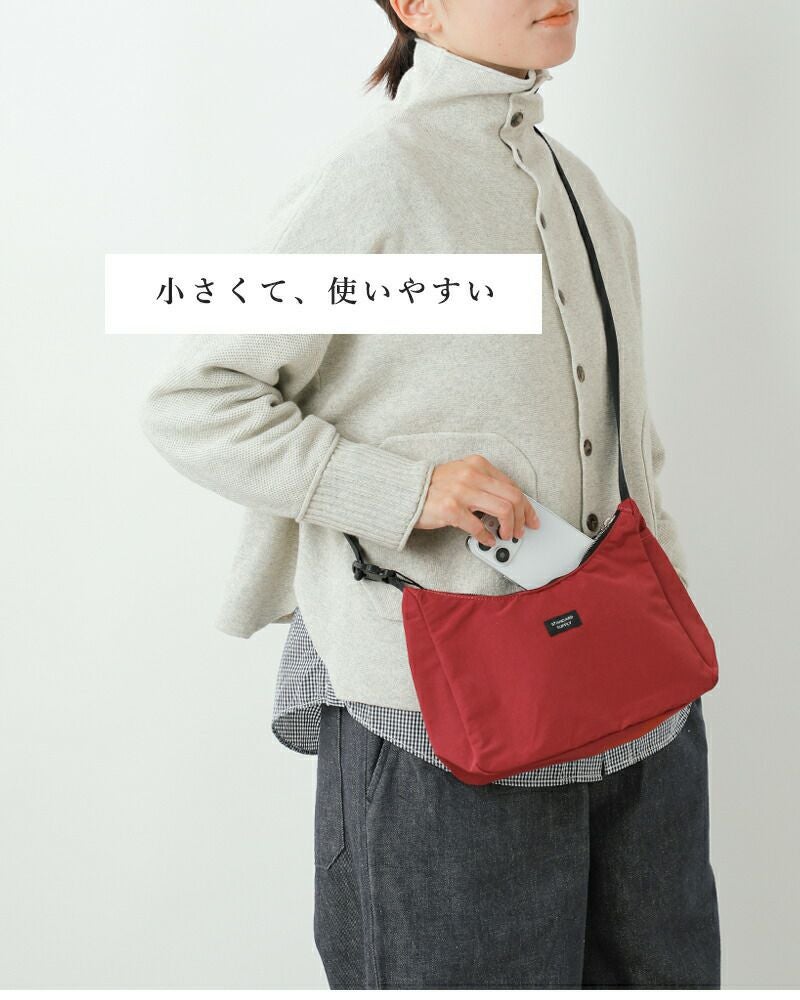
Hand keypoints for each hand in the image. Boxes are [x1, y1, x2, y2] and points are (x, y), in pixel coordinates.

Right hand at [413, 454, 538, 546]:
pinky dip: (488, 537)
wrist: (405, 491)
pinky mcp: (451, 509)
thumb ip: (485, 486)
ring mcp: (462, 491)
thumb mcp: (462, 476)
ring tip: (505, 535)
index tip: (530, 518)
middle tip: (520, 531)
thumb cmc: (433, 487)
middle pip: (514, 497)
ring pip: (504, 510)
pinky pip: (479, 527)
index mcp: (478, 465)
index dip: (526, 506)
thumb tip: (509, 506)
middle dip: (522, 518)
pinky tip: (487, 540)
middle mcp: (472, 475)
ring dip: (509, 528)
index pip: (512, 486)